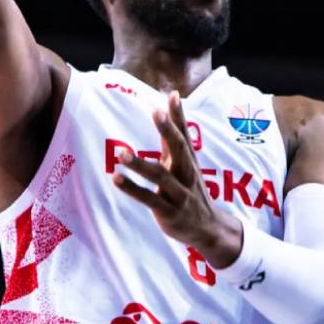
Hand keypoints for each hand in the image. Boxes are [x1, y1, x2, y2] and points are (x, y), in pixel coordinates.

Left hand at [110, 92, 244, 265]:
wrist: (208, 228)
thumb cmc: (190, 191)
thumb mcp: (184, 166)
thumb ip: (172, 142)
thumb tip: (165, 113)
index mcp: (189, 161)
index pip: (185, 134)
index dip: (179, 115)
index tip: (173, 95)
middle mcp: (187, 174)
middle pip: (179, 150)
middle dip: (168, 131)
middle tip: (157, 112)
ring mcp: (179, 194)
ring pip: (161, 176)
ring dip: (141, 164)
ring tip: (121, 152)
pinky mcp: (169, 212)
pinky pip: (149, 199)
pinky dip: (132, 189)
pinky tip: (116, 178)